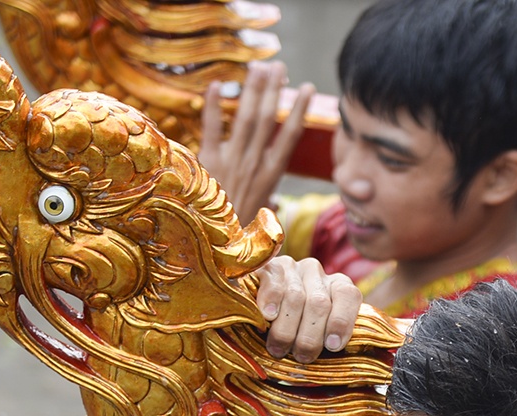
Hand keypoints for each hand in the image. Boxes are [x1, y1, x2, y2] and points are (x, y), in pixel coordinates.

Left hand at [197, 62, 313, 223]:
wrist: (216, 248)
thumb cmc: (241, 238)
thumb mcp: (262, 223)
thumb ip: (267, 207)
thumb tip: (274, 205)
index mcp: (270, 177)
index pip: (290, 137)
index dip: (300, 110)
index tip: (308, 88)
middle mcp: (253, 164)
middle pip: (267, 119)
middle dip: (273, 90)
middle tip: (278, 66)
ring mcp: (230, 161)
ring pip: (245, 118)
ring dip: (252, 90)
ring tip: (259, 67)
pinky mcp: (207, 162)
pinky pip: (211, 128)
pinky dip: (214, 106)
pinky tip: (218, 85)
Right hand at [255, 256, 361, 361]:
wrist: (260, 310)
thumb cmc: (297, 330)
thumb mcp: (319, 333)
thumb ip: (329, 339)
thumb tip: (333, 351)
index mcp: (337, 285)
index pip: (348, 295)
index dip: (341, 322)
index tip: (332, 346)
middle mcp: (316, 273)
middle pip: (319, 303)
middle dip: (310, 336)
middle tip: (301, 357)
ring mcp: (292, 268)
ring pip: (295, 297)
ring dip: (287, 329)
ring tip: (279, 349)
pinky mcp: (268, 266)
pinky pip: (273, 280)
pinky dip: (271, 299)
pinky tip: (268, 316)